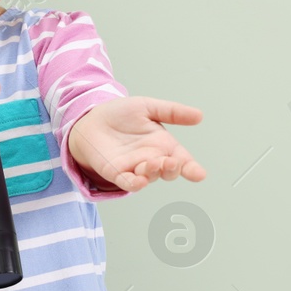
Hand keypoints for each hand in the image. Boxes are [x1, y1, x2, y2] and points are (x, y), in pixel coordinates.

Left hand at [67, 96, 204, 192]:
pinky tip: (139, 181)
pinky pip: (127, 182)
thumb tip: (199, 115)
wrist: (91, 118)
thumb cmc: (120, 115)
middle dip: (172, 169)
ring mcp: (134, 168)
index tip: (199, 174)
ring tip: (153, 163)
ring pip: (149, 176)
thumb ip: (172, 112)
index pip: (183, 160)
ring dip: (153, 172)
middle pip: (168, 171)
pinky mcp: (116, 172)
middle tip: (172, 161)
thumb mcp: (147, 107)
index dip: (192, 168)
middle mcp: (152, 159)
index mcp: (163, 145)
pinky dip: (134, 183)